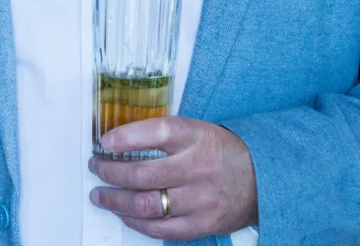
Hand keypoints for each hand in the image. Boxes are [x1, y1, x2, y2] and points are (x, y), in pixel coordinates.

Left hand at [88, 116, 258, 240]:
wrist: (263, 179)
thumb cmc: (222, 152)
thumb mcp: (199, 130)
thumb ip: (165, 134)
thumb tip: (120, 139)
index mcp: (196, 137)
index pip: (158, 132)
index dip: (127, 137)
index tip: (104, 141)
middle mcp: (198, 168)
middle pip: (143, 174)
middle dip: (111, 172)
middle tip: (97, 168)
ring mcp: (201, 199)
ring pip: (146, 204)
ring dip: (116, 201)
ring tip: (100, 195)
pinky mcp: (203, 224)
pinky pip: (161, 229)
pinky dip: (136, 222)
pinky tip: (124, 214)